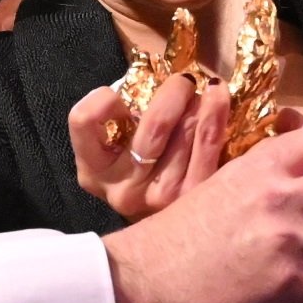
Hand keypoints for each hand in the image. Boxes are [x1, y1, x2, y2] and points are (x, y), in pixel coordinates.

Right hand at [68, 74, 233, 219]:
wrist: (164, 230)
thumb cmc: (138, 166)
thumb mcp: (114, 145)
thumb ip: (118, 115)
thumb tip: (148, 73)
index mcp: (93, 172)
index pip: (84, 121)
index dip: (105, 99)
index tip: (121, 97)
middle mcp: (123, 190)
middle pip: (153, 128)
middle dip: (173, 93)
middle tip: (184, 80)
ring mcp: (160, 199)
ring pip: (184, 134)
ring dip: (198, 103)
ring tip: (205, 90)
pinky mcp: (193, 199)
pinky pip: (207, 147)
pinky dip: (215, 115)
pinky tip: (217, 96)